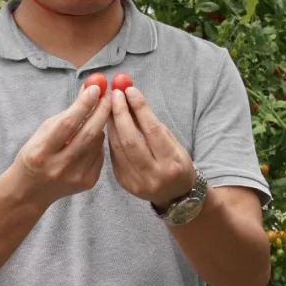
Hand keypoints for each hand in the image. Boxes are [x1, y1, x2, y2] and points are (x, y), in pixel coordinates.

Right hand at [11, 85, 111, 207]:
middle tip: (109, 95)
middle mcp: (59, 167)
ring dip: (99, 126)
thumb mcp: (44, 131)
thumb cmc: (36, 154)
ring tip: (95, 117)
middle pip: (88, 134)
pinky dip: (98, 142)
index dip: (83, 105)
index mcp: (41, 152)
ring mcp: (75, 177)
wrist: (31, 191)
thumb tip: (89, 88)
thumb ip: (67, 112)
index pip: (67, 124)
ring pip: (97, 142)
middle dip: (102, 111)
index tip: (96, 87)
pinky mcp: (88, 182)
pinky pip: (100, 153)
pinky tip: (90, 139)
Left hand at [107, 86, 194, 209]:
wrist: (175, 194)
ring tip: (109, 104)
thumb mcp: (173, 143)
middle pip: (131, 140)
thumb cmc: (176, 162)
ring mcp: (137, 181)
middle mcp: (153, 174)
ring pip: (118, 147)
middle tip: (115, 94)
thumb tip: (132, 97)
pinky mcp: (124, 183)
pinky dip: (111, 137)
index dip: (139, 108)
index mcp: (171, 162)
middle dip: (120, 113)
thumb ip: (152, 123)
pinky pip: (114, 156)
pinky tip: (109, 123)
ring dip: (111, 123)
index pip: (152, 130)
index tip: (129, 90)